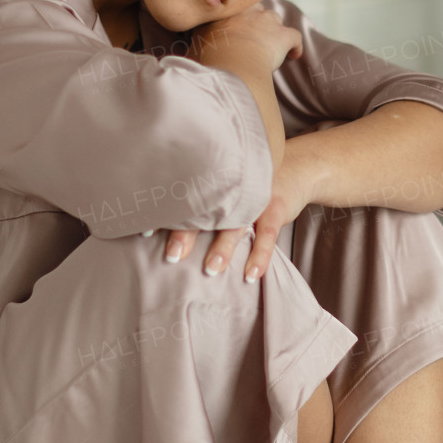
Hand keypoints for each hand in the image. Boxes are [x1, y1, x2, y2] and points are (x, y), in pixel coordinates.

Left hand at [153, 138, 318, 280]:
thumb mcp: (226, 183)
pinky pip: (266, 235)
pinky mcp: (274, 209)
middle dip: (187, 233)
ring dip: (223, 248)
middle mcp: (231, 189)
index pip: (184, 196)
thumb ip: (202, 196)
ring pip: (236, 225)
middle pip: (206, 212)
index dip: (165, 213)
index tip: (144, 230)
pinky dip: (259, 255)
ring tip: (211, 269)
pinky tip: (251, 274)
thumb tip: (163, 218)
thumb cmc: (252, 182)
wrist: (298, 167)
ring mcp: (254, 198)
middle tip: (171, 255)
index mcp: (214, 183)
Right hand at [187, 2, 302, 75]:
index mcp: (224, 14)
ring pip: (273, 19)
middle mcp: (246, 12)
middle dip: (254, 20)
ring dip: (273, 31)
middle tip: (251, 36)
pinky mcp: (282, 36)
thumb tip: (182, 56)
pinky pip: (294, 37)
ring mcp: (266, 22)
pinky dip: (295, 46)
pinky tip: (294, 55)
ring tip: (271, 46)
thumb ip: (193, 47)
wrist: (232, 64)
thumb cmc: (209, 59)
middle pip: (254, 9)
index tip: (231, 30)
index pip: (230, 9)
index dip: (233, 20)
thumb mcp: (194, 49)